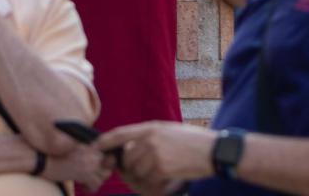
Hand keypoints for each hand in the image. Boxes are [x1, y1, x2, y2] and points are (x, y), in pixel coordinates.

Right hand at [43, 144, 110, 188]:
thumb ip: (87, 150)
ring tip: (86, 183)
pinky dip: (90, 188)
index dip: (103, 163)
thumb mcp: (73, 147)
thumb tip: (100, 159)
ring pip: (104, 176)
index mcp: (91, 142)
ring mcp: (90, 161)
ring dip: (96, 181)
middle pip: (108, 165)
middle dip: (100, 173)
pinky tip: (83, 188)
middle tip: (89, 178)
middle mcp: (93, 150)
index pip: (108, 154)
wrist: (39, 157)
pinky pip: (96, 185)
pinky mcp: (84, 173)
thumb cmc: (53, 153)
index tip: (94, 168)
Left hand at [98, 122, 214, 188]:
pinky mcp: (160, 168)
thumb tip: (129, 150)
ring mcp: (154, 154)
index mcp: (152, 127)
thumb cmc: (193, 141)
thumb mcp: (170, 131)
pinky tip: (168, 175)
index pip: (120, 134)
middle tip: (148, 168)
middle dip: (131, 166)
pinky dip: (155, 181)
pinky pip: (148, 179)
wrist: (212, 151)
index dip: (105, 141)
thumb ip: (150, 137)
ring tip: (163, 169)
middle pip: (126, 158)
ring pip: (136, 170)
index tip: (96, 146)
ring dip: (145, 175)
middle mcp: (150, 139)